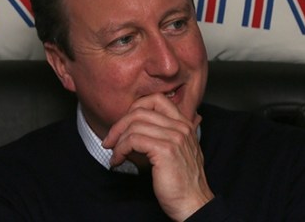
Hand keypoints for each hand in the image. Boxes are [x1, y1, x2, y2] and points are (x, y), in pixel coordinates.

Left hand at [102, 94, 213, 220]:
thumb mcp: (174, 151)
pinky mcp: (165, 150)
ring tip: (114, 154)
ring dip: (118, 140)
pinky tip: (118, 160)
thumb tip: (130, 129)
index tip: (124, 124)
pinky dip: (120, 149)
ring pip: (134, 125)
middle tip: (110, 140)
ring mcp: (174, 137)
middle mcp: (181, 127)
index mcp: (184, 124)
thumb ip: (160, 135)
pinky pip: (133, 140)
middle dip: (119, 125)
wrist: (194, 204)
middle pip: (140, 111)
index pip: (156, 99)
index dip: (135, 108)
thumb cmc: (181, 182)